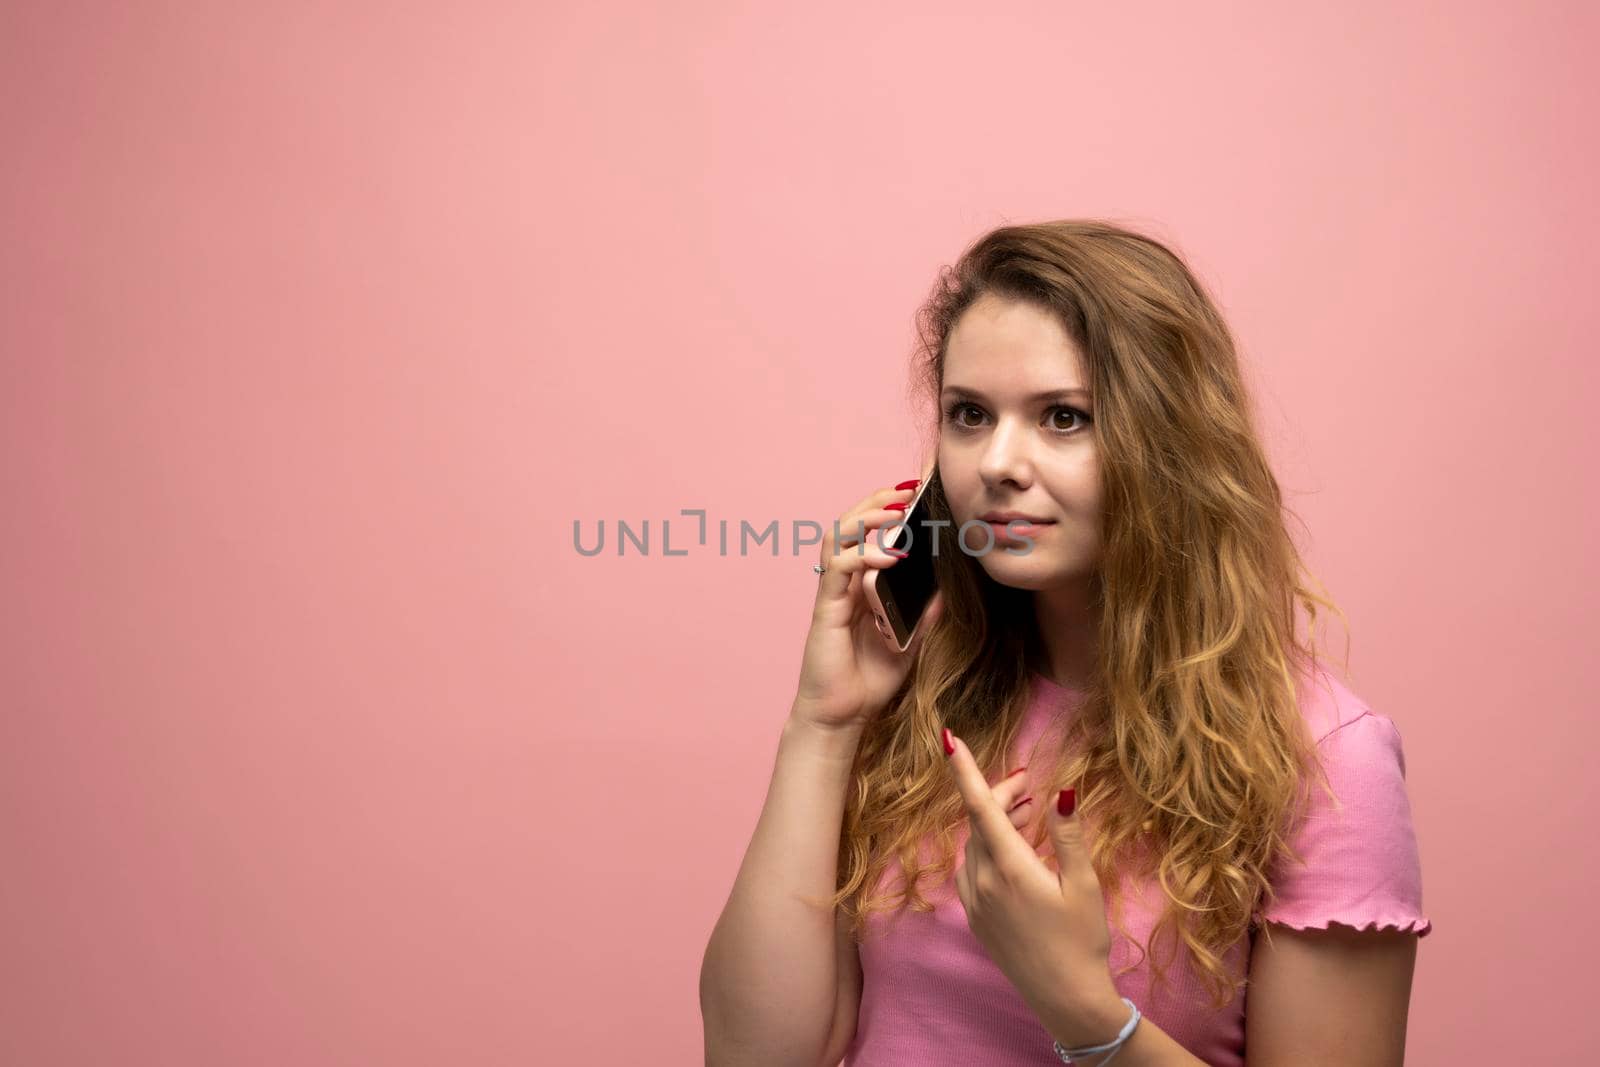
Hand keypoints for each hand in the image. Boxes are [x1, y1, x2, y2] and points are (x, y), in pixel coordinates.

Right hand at [791, 465, 943, 730]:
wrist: (841, 717)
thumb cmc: (868, 681)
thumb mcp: (908, 643)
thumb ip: (921, 616)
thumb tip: (943, 591)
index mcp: (860, 587)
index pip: (866, 535)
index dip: (884, 511)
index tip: (913, 494)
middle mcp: (843, 584)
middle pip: (848, 526)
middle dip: (874, 503)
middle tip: (904, 492)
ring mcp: (832, 595)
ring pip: (838, 538)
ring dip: (864, 520)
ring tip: (893, 512)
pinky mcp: (826, 610)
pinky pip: (837, 571)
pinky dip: (861, 556)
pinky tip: (886, 557)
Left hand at [940, 725, 1126, 1049]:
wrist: (1065, 999)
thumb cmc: (1081, 941)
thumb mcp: (1083, 884)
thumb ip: (1067, 835)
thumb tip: (1061, 791)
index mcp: (1009, 868)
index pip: (979, 806)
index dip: (964, 769)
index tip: (948, 739)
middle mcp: (982, 881)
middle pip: (982, 820)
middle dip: (1002, 795)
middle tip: (1030, 782)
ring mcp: (974, 900)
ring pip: (978, 843)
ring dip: (1000, 822)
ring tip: (1032, 814)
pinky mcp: (975, 916)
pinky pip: (975, 867)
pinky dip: (992, 848)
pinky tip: (1019, 850)